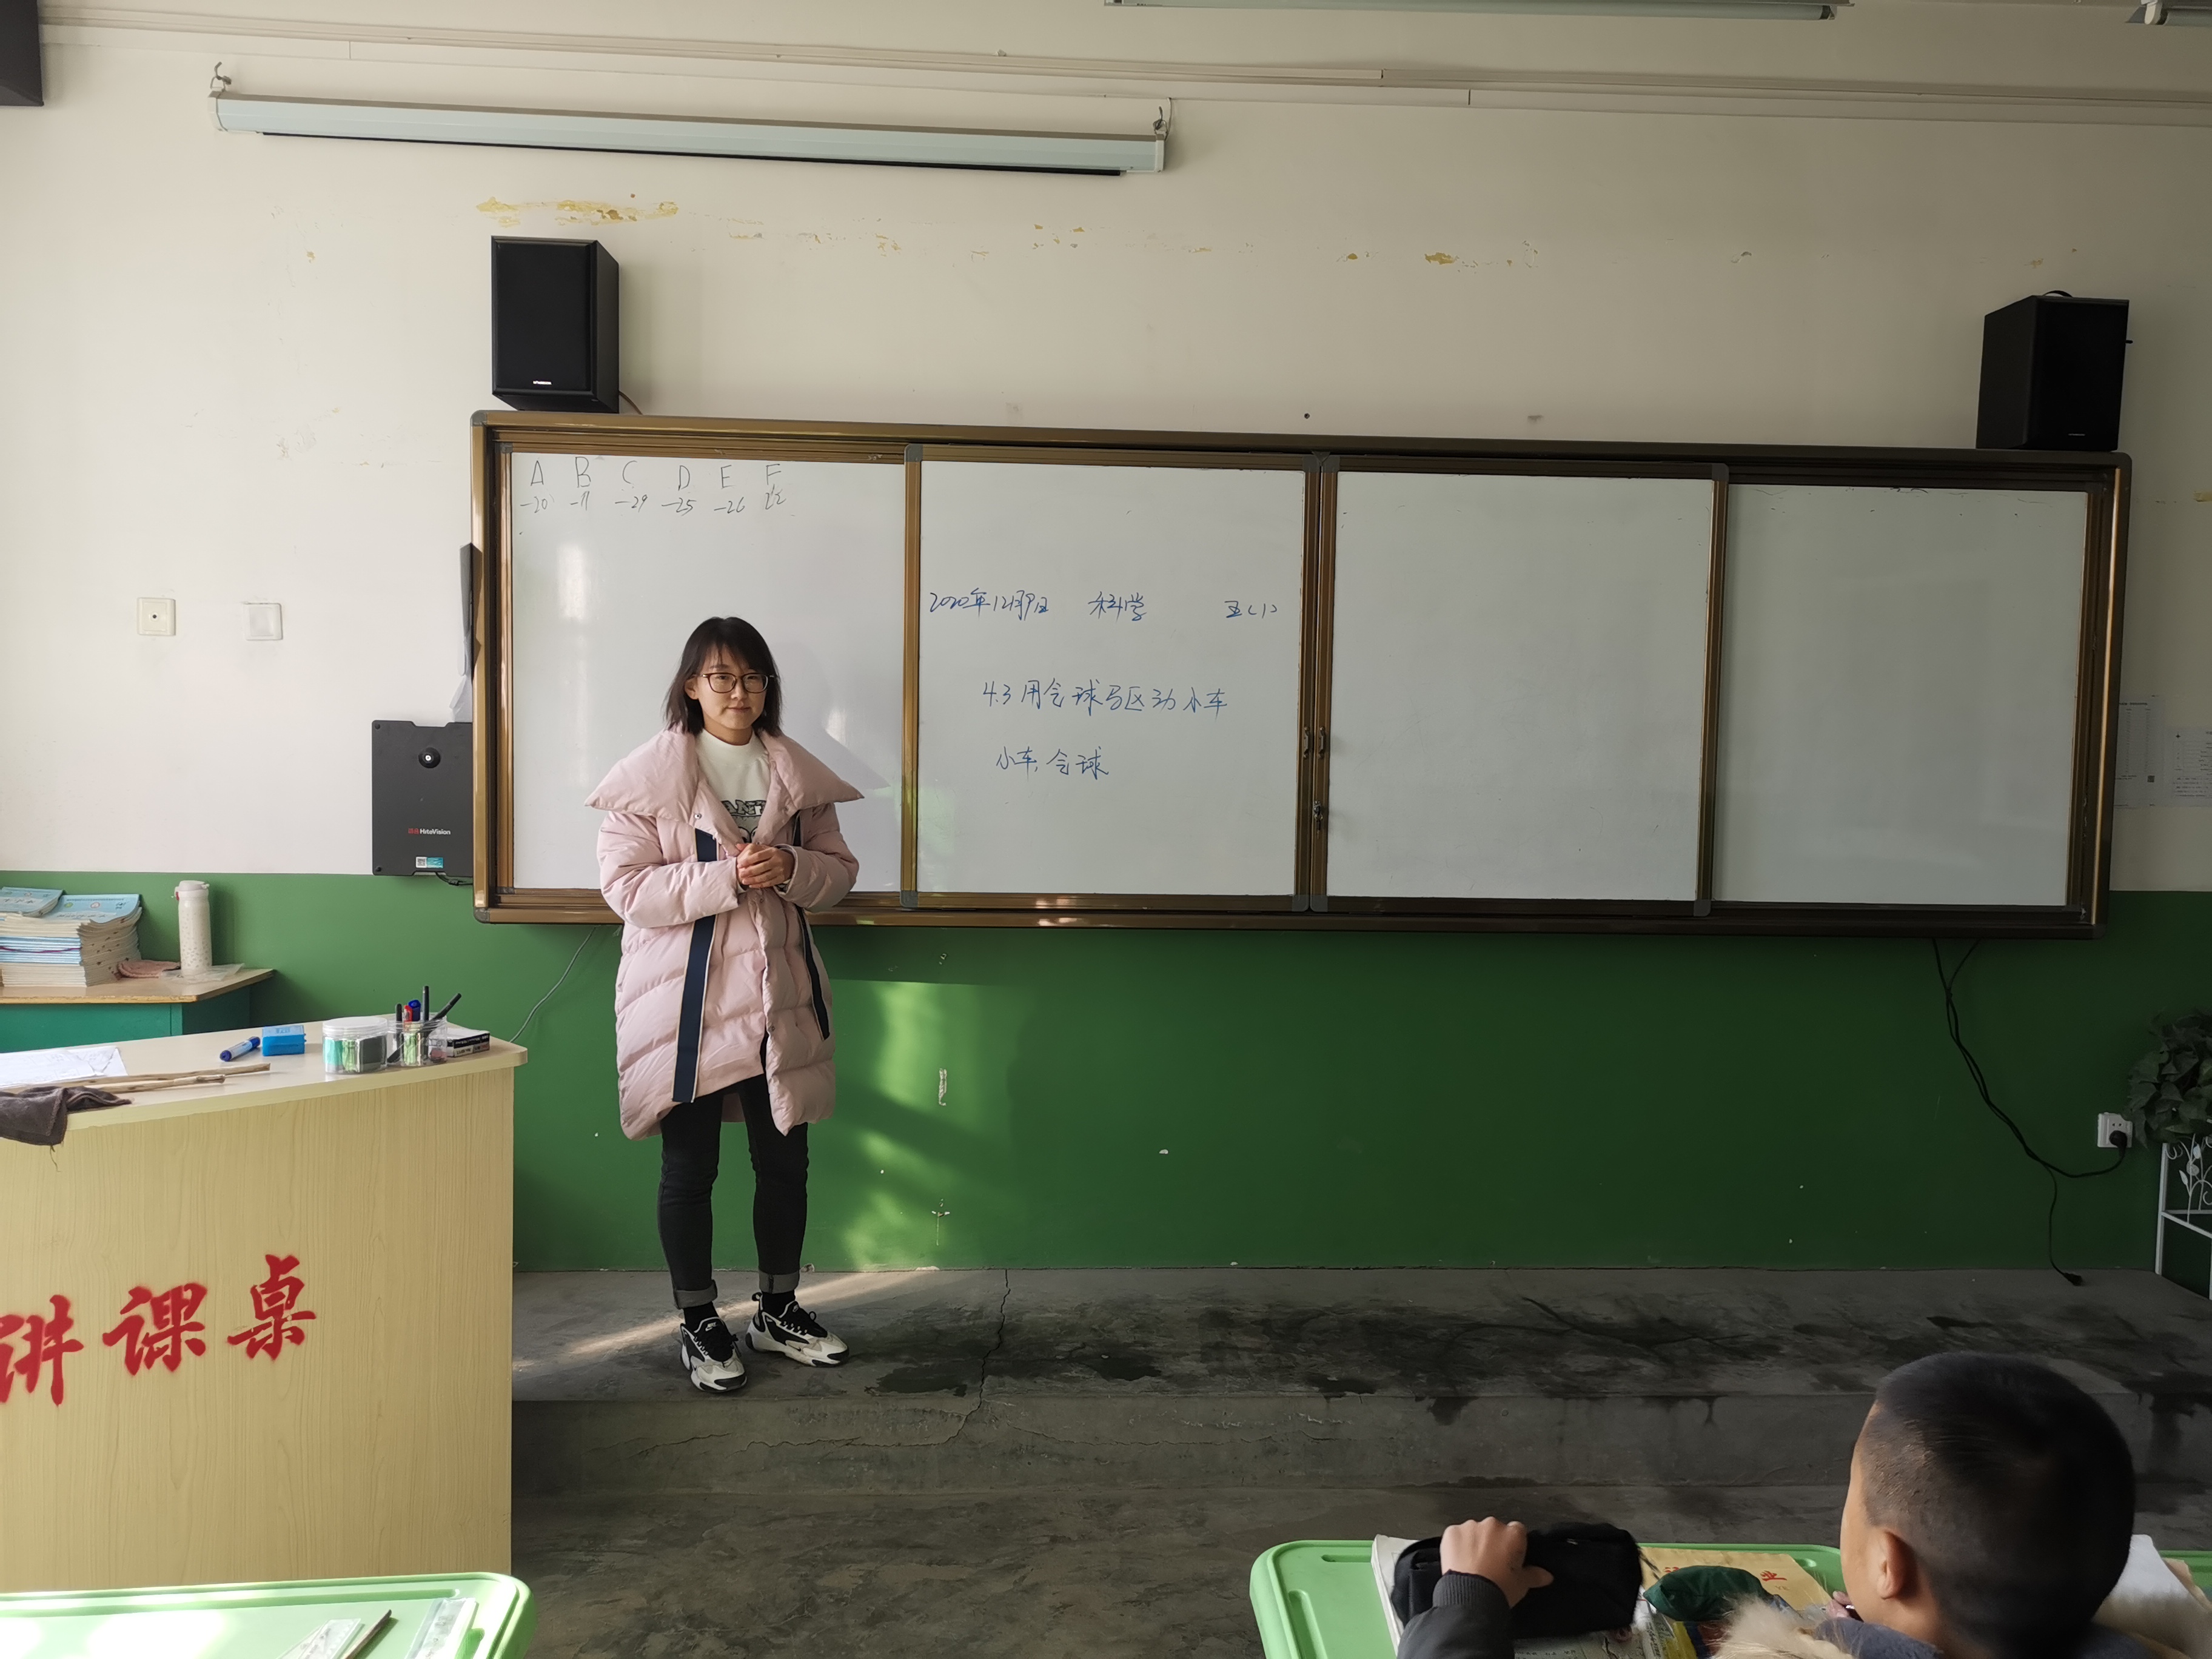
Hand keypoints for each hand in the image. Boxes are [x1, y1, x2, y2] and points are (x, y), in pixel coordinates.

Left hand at [735, 843, 794, 889]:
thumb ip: (751, 847)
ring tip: (744, 881)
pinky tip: (752, 885)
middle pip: (762, 867)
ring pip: (765, 876)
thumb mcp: (764, 848)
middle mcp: (777, 861)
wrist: (791, 862)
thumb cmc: (773, 855)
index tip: (740, 865)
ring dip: (753, 880)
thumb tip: (737, 845)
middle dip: (750, 871)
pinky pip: (769, 883)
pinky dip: (760, 885)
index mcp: (772, 851)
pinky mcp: (781, 878)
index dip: (748, 860)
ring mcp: (780, 870)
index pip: (759, 856)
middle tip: (741, 874)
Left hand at [1439, 1519, 1553, 1605]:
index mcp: (1513, 1534)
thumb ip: (1534, 1575)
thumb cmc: (1498, 1589)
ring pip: (1474, 1531)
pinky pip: (1455, 1535)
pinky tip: (1458, 1561)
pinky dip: (1456, 1545)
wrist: (1471, 1597)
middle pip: (1494, 1530)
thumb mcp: (1521, 1584)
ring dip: (1473, 1543)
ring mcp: (1470, 1527)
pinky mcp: (1451, 1532)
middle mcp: (1492, 1525)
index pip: (1517, 1531)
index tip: (1508, 1558)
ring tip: (1472, 1565)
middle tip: (1489, 1563)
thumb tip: (1547, 1576)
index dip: (1512, 1545)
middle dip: (1492, 1542)